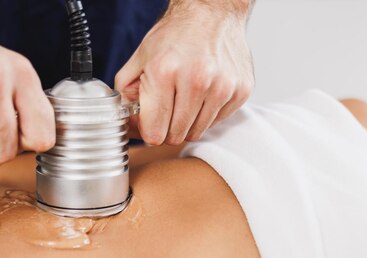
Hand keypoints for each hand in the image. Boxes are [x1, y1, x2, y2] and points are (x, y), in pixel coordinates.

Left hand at [115, 1, 253, 145]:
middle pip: (176, 136)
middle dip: (167, 127)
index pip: (154, 134)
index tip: (151, 122)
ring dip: (188, 121)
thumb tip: (127, 127)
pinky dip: (208, 113)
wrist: (213, 12)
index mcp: (165, 72)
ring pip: (197, 132)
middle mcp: (196, 81)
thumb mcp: (140, 58)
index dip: (148, 131)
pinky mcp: (240, 91)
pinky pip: (217, 121)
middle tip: (168, 108)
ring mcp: (222, 87)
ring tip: (186, 97)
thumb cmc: (176, 35)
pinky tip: (204, 91)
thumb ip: (126, 94)